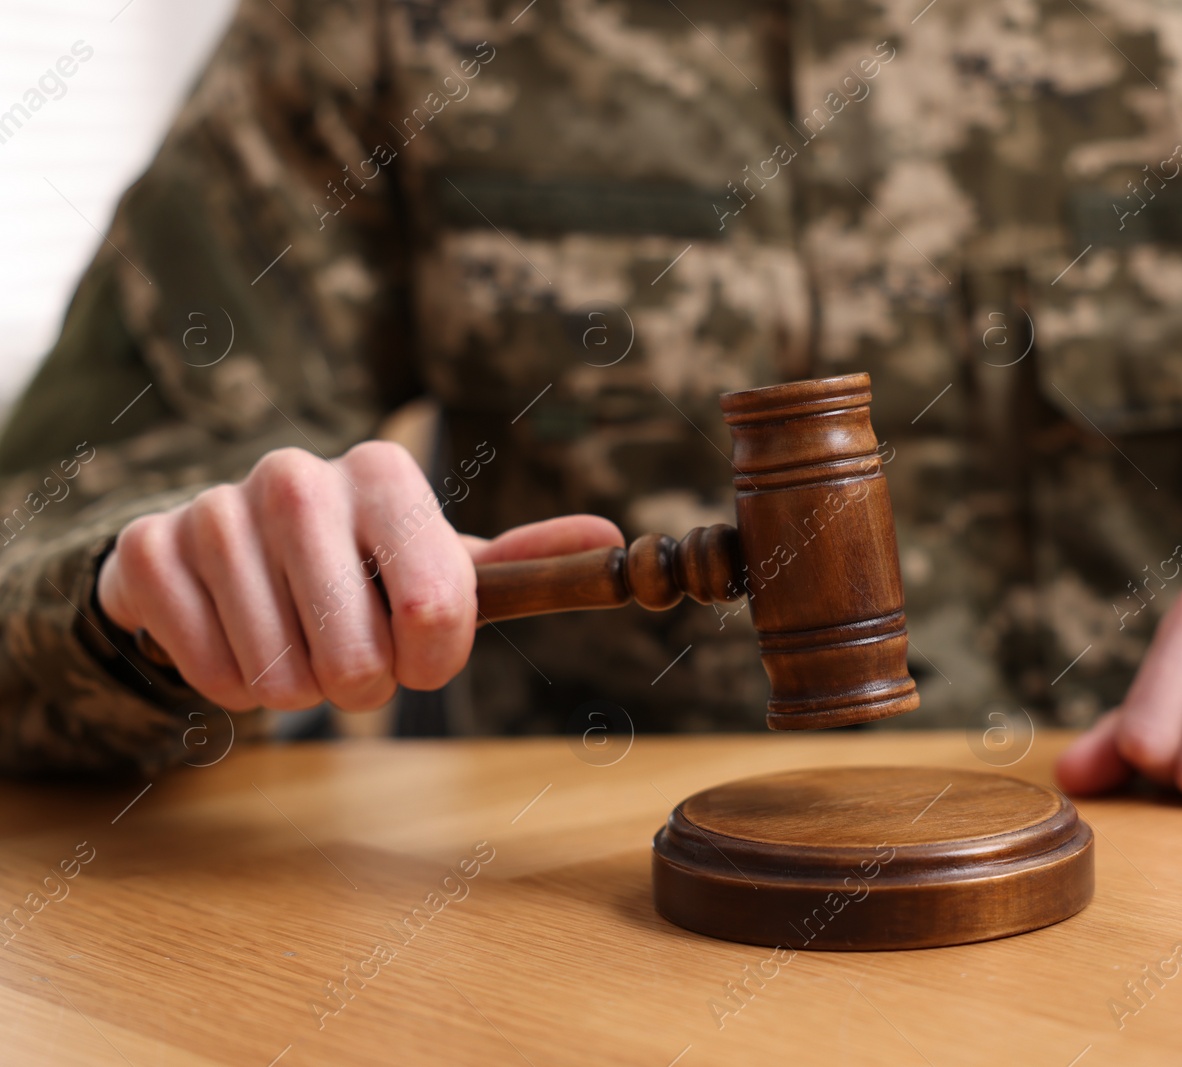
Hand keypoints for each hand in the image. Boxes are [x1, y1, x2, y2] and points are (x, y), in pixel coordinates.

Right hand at [97, 443, 622, 711]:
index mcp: (384, 472)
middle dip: (364, 684)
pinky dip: (232, 687)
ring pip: (280, 676)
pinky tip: (240, 644)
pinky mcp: (148, 552)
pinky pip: (209, 673)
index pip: (438, 607)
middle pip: (357, 657)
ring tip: (296, 645)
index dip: (434, 657)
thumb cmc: (360, 565)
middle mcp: (296, 476)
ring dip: (297, 690)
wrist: (232, 548)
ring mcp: (214, 509)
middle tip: (354, 658)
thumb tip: (611, 538)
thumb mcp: (438, 560)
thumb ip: (519, 562)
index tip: (422, 652)